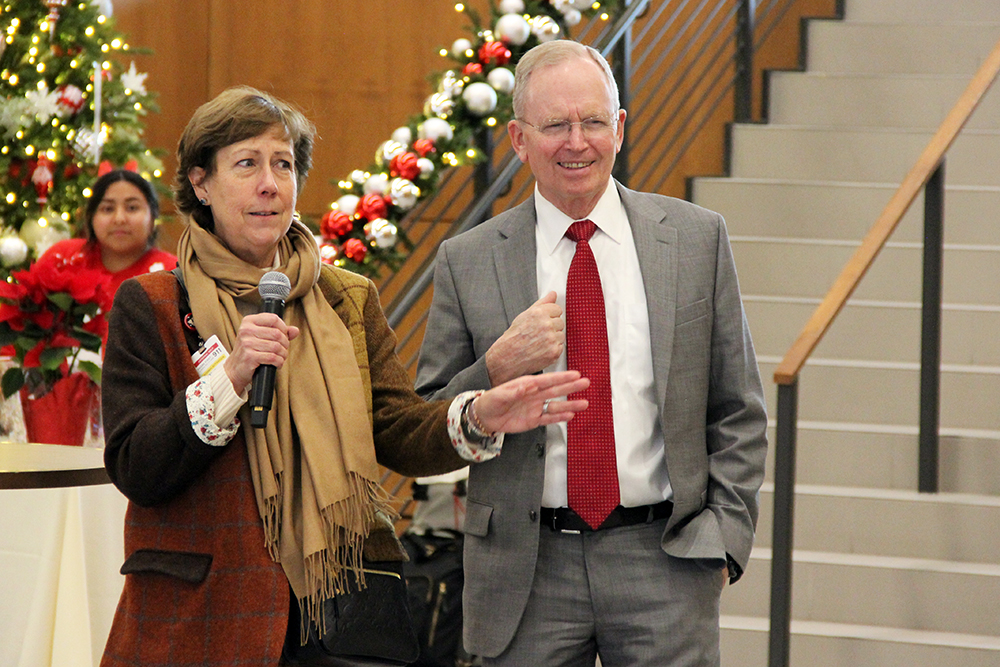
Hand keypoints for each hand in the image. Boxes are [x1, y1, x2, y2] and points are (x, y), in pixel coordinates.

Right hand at [224, 312, 300, 392]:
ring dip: (283, 354)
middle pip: (277, 333)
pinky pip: (272, 357)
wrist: (234, 370)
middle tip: (283, 350)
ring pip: (276, 346)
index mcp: (249, 321)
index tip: (284, 336)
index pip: (273, 318)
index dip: (283, 328)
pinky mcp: (249, 356)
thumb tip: (295, 330)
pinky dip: (279, 362)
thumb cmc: (249, 352)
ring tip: (280, 358)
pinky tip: (276, 364)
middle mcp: (246, 330)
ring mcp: (247, 343)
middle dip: (285, 344)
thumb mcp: (261, 337)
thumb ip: (279, 332)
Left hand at [471, 370, 588, 433]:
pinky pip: (548, 419)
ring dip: (570, 404)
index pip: (547, 380)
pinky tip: (571, 415)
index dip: (561, 377)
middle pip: (556, 391)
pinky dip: (559, 418)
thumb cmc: (490, 401)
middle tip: (585, 382)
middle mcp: (534, 395)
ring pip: (556, 406)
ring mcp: (535, 408)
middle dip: (571, 387)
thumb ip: (513, 391)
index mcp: (527, 385)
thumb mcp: (499, 394)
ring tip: (585, 403)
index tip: (575, 374)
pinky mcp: (533, 420)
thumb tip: (526, 386)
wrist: (485, 417)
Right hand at [484, 291, 563, 384]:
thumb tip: (553, 294)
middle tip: (538, 334)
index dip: (550, 316)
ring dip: (553, 339)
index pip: (557, 309)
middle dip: (552, 327)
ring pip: (561, 335)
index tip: (542, 322)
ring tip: (539, 342)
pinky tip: (541, 350)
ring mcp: (551, 339)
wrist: (508, 357)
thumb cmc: (514, 337)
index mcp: (539, 313)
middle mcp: (546, 325)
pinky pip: (560, 347)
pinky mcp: (554, 352)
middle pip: (560, 322)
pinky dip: (552, 349)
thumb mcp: (525, 315)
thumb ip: (542, 303)